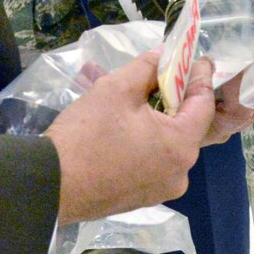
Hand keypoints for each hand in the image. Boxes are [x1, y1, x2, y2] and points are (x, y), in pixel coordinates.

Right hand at [45, 50, 213, 223]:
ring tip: (137, 97)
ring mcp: (162, 190)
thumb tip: (165, 55)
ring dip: (157, 118)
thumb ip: (148, 67)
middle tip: (161, 74)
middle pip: (187, 125)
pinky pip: (154, 162)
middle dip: (175, 97)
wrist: (50, 184)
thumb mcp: (116, 89)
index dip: (200, 76)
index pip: (203, 103)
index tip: (197, 57)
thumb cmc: (86, 134)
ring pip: (169, 144)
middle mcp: (180, 173)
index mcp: (181, 146)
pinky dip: (146, 141)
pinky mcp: (143, 199)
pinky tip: (126, 126)